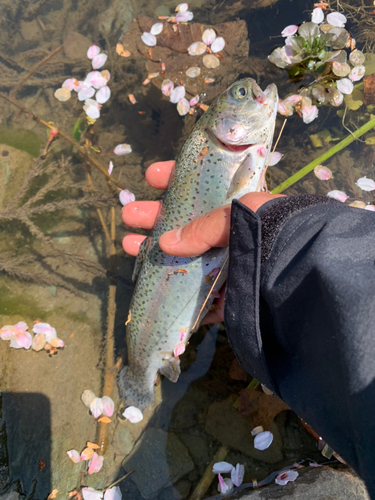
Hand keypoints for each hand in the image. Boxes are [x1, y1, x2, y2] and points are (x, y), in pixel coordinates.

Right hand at [122, 160, 283, 322]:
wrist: (302, 268)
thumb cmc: (274, 228)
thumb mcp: (238, 213)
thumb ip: (203, 227)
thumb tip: (165, 242)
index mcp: (238, 207)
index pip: (202, 188)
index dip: (175, 179)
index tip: (150, 177)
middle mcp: (231, 236)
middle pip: (185, 225)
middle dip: (154, 217)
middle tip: (128, 215)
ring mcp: (229, 267)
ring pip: (184, 259)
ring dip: (154, 252)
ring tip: (126, 245)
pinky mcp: (230, 297)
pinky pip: (200, 296)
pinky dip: (177, 292)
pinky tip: (151, 284)